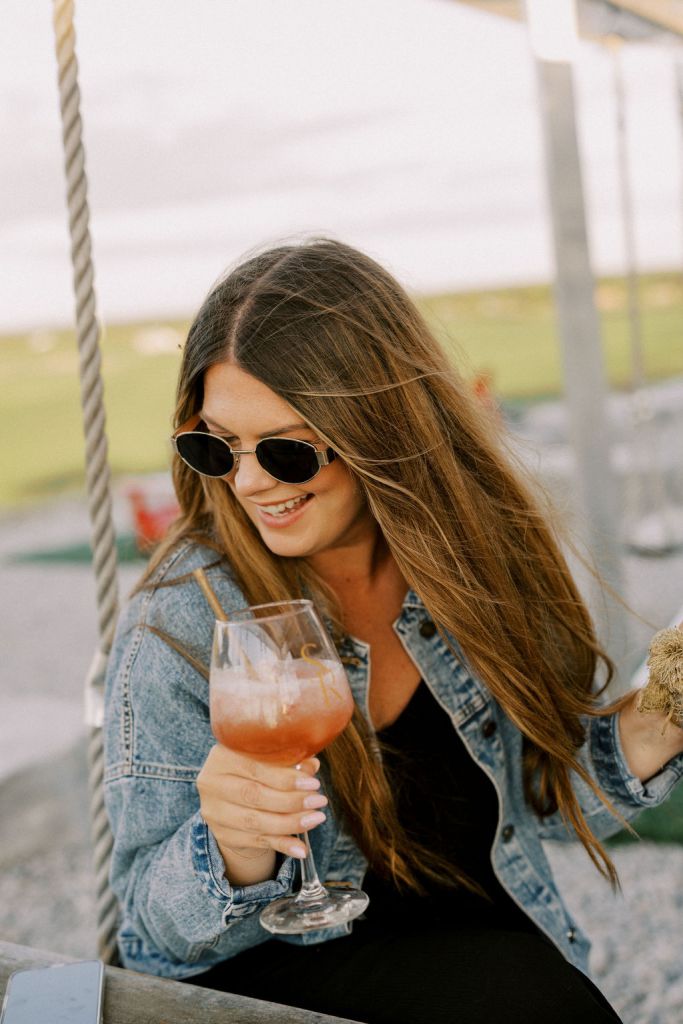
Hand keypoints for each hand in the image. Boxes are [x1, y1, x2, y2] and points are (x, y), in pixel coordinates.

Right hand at [196, 746, 326, 883]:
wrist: (232, 797)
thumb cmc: (256, 770)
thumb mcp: (268, 759)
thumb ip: (288, 760)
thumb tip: (312, 766)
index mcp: (222, 756)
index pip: (255, 767)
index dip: (286, 777)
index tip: (313, 783)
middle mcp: (212, 784)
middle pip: (254, 795)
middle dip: (291, 801)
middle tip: (319, 800)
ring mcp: (215, 812)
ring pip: (256, 821)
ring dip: (290, 823)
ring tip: (316, 818)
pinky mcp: (223, 835)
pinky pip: (256, 841)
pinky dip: (282, 845)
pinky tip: (301, 848)